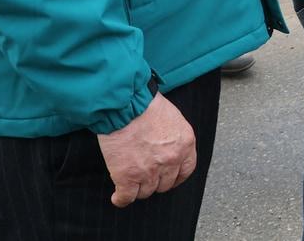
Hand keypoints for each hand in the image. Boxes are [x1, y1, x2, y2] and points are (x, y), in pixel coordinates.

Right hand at [96, 92, 196, 207]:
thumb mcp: (173, 119)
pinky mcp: (127, 176)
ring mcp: (150, 170)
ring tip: (130, 182)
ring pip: (146, 191)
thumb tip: (167, 147)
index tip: (169, 179)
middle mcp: (171, 160)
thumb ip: (174, 137)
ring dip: (137, 188)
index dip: (176, 177)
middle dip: (155, 181)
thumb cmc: (146, 105)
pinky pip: (126, 197)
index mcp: (185, 144)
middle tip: (144, 176)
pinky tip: (117, 196)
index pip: (186, 170)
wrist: (125, 105)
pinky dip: (120, 199)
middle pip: (165, 184)